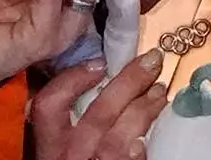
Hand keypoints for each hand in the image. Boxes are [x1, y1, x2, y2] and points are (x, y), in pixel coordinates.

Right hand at [31, 49, 169, 159]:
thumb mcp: (55, 145)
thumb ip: (62, 118)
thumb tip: (91, 73)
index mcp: (50, 144)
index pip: (49, 105)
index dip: (72, 80)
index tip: (99, 63)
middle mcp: (69, 157)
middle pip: (99, 114)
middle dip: (128, 83)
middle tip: (152, 60)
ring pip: (121, 137)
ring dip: (145, 109)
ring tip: (161, 91)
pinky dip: (142, 148)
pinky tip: (151, 135)